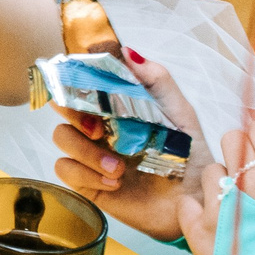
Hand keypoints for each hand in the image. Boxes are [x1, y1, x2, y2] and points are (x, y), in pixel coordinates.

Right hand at [52, 52, 209, 240]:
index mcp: (116, 106)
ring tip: (118, 169)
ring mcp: (90, 154)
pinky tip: (113, 183)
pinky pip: (65, 170)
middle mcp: (98, 126)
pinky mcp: (86, 182)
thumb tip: (127, 51)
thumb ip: (158, 81)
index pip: (82, 82)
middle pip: (62, 106)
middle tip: (96, 129)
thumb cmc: (190, 158)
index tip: (85, 84)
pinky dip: (86, 175)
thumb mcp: (181, 115)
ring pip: (60, 138)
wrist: (194, 204)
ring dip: (85, 152)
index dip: (75, 79)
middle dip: (72, 112)